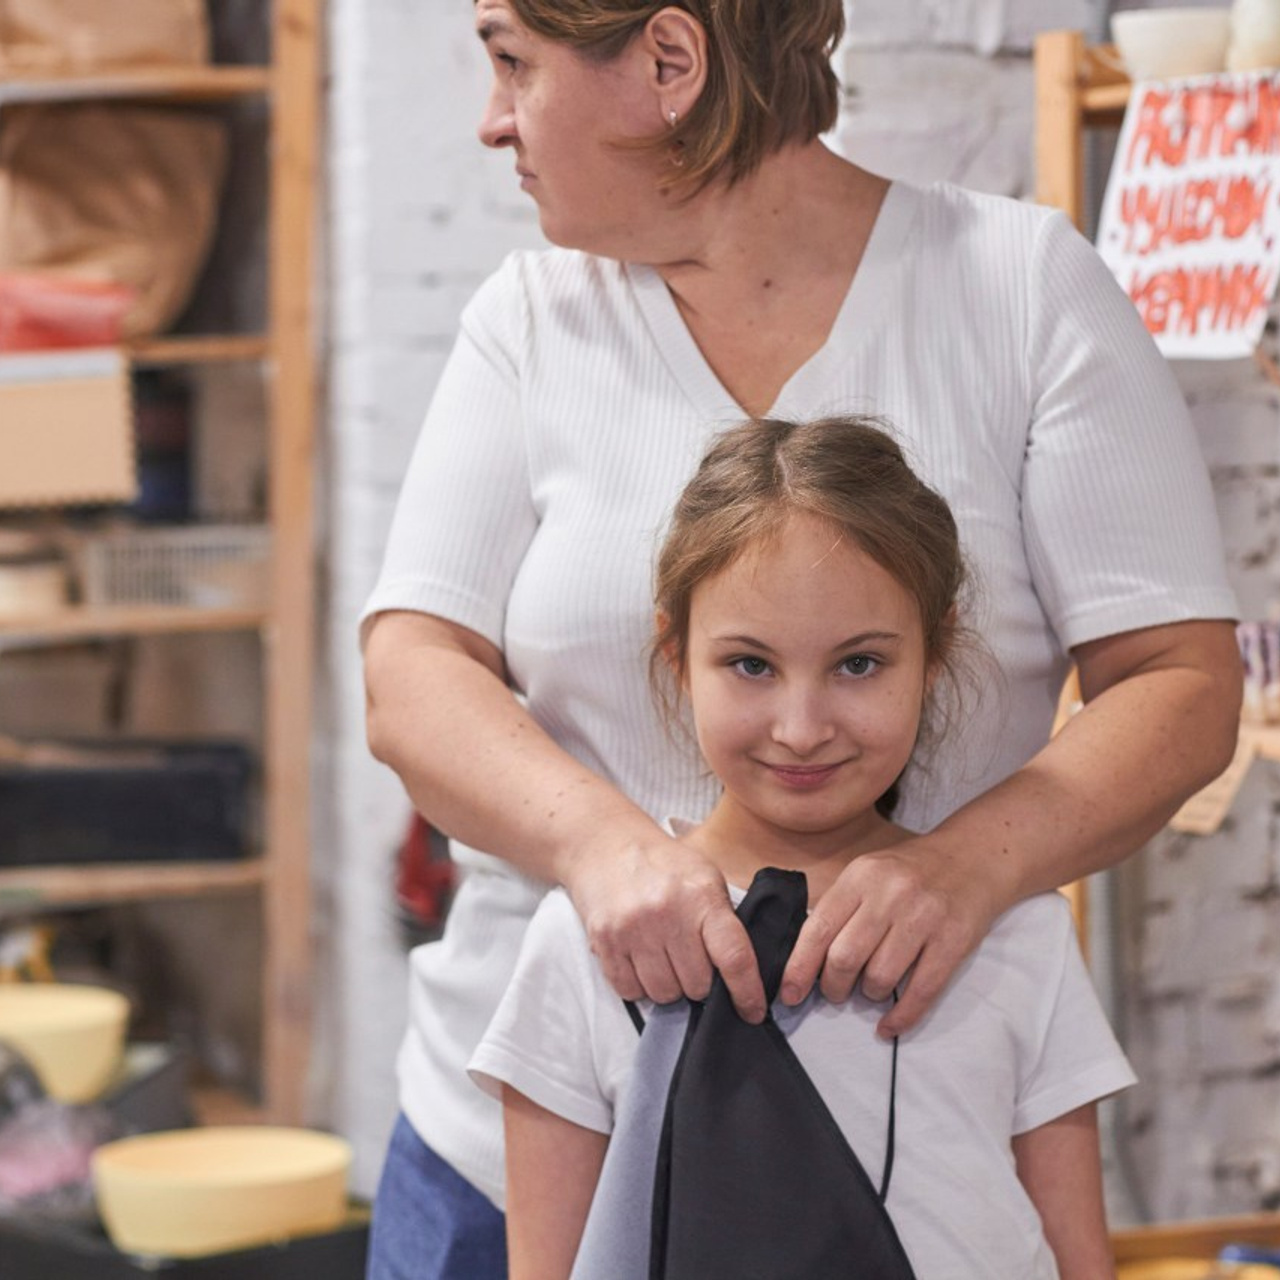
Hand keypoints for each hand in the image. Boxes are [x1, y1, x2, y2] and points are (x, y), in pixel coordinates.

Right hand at [563, 833, 766, 1023]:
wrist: (606, 844)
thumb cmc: (662, 864)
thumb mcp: (705, 877)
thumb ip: (723, 920)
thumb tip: (742, 973)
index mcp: (701, 896)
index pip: (733, 957)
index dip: (748, 992)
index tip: (753, 1012)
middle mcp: (667, 913)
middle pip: (697, 985)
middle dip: (699, 981)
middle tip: (689, 958)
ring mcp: (633, 929)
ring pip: (664, 994)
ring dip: (668, 986)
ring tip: (663, 956)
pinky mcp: (604, 941)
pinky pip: (629, 991)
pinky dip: (638, 985)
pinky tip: (640, 959)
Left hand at [780, 835, 1002, 1037]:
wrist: (972, 858)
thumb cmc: (910, 872)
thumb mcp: (868, 873)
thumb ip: (840, 908)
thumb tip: (806, 958)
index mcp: (861, 876)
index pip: (819, 928)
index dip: (799, 967)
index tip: (788, 993)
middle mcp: (890, 894)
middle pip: (845, 957)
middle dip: (832, 986)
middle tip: (834, 993)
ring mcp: (924, 918)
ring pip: (880, 977)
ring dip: (868, 995)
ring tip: (869, 990)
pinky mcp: (953, 941)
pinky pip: (921, 992)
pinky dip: (901, 1017)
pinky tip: (889, 1025)